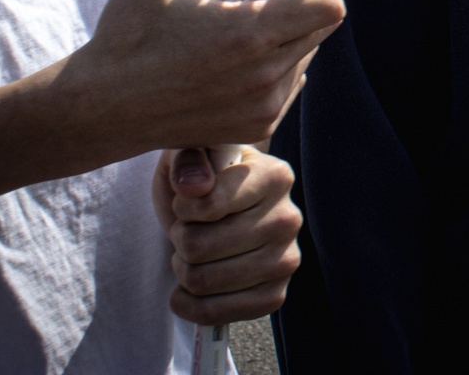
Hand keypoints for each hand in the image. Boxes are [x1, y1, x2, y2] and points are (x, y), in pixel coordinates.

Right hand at [53, 0, 346, 159]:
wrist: (98, 110)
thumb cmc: (125, 39)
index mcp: (250, 36)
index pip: (329, 7)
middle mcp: (265, 76)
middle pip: (319, 29)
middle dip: (299, 2)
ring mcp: (262, 108)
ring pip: (304, 58)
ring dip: (285, 35)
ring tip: (239, 22)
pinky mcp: (252, 128)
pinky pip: (287, 87)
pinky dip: (273, 67)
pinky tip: (233, 56)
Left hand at [151, 147, 301, 323]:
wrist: (213, 221)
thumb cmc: (202, 183)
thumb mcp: (189, 155)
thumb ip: (189, 159)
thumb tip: (196, 187)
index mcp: (276, 175)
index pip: (208, 203)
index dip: (182, 207)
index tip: (187, 202)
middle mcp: (289, 218)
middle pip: (198, 246)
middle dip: (179, 240)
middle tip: (189, 231)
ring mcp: (286, 261)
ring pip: (202, 280)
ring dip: (182, 269)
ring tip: (193, 254)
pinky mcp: (275, 295)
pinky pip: (214, 313)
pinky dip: (188, 303)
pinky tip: (190, 288)